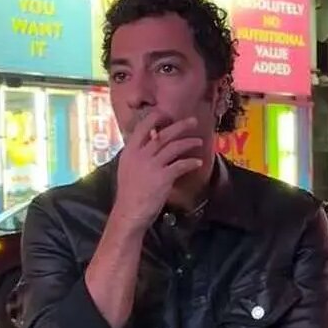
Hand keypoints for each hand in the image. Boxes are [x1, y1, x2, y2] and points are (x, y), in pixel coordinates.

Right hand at [111, 113, 203, 230]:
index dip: (155, 118)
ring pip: (174, 147)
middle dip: (180, 126)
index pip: (142, 128)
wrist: (129, 212)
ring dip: (188, 142)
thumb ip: (139, 153)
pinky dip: (191, 162)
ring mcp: (152, 165)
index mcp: (130, 151)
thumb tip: (152, 137)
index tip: (167, 114)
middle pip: (163, 134)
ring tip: (199, 141)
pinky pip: (181, 165)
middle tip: (193, 121)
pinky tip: (197, 162)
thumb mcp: (128, 168)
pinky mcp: (163, 178)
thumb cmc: (129, 192)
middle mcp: (140, 155)